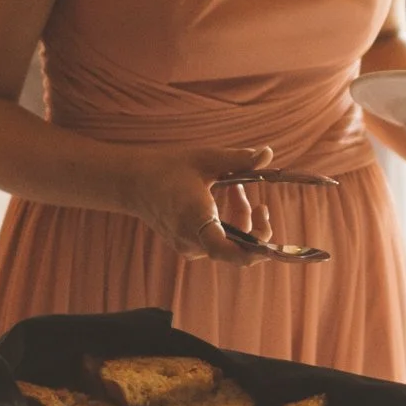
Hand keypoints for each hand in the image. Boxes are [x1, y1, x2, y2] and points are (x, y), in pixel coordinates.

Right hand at [119, 142, 277, 262]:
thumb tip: (268, 153)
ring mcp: (189, 247)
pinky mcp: (189, 246)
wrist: (135, 183)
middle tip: (261, 205)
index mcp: (194, 219)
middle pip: (237, 248)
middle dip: (254, 225)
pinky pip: (219, 241)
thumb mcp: (206, 159)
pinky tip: (228, 197)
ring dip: (241, 219)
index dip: (252, 252)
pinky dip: (230, 223)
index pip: (224, 250)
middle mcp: (191, 240)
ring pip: (230, 244)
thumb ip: (238, 159)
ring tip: (236, 187)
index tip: (270, 243)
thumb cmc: (169, 168)